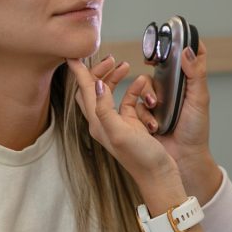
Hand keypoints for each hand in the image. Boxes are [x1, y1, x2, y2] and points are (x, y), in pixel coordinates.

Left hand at [67, 58, 183, 199]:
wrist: (159, 176)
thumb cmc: (141, 158)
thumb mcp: (120, 132)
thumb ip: (105, 108)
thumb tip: (94, 85)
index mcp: (97, 122)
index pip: (84, 91)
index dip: (79, 72)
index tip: (72, 55)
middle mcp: (103, 121)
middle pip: (92, 89)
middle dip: (98, 71)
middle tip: (110, 58)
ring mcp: (117, 122)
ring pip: (109, 93)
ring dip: (115, 78)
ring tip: (125, 66)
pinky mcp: (131, 124)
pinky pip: (128, 100)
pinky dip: (133, 89)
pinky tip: (142, 84)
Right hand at [132, 43, 221, 202]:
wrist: (184, 157)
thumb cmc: (195, 129)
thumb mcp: (199, 99)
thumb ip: (196, 73)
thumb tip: (188, 49)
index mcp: (187, 82)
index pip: (185, 56)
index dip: (177, 45)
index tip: (169, 41)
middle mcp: (172, 89)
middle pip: (158, 68)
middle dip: (153, 69)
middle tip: (150, 66)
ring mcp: (157, 101)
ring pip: (143, 85)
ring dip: (148, 95)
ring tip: (155, 107)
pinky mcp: (145, 114)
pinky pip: (135, 104)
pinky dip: (143, 112)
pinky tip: (152, 124)